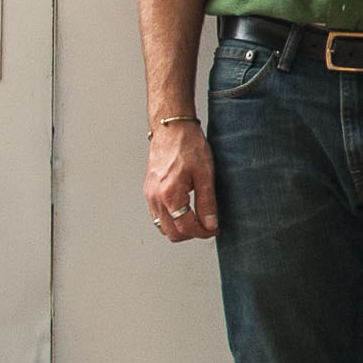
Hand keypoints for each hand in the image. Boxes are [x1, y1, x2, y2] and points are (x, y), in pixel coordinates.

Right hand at [146, 120, 217, 240]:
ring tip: (197, 218)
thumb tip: (210, 224)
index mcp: (170, 195)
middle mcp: (156, 198)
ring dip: (179, 228)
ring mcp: (150, 195)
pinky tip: (184, 210)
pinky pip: (157, 215)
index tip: (214, 229)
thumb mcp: (205, 174)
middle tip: (207, 226)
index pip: (185, 227)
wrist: (171, 129)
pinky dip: (170, 219)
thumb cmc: (188, 145)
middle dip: (191, 234)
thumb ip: (207, 202)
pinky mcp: (148, 191)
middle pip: (171, 233)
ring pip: (162, 226)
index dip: (202, 233)